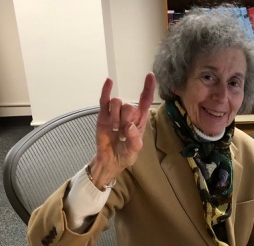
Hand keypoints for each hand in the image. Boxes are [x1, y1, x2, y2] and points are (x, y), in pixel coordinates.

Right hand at [88, 73, 155, 188]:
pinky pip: (104, 100)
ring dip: (116, 117)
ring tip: (115, 129)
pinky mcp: (103, 116)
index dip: (148, 88)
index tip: (150, 76)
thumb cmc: (125, 154)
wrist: (110, 161)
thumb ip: (134, 140)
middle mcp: (128, 114)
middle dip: (126, 118)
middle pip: (128, 105)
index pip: (145, 101)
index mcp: (139, 120)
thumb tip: (129, 127)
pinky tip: (108, 81)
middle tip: (122, 131)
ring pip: (116, 103)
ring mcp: (115, 114)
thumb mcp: (134, 150)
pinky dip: (106, 90)